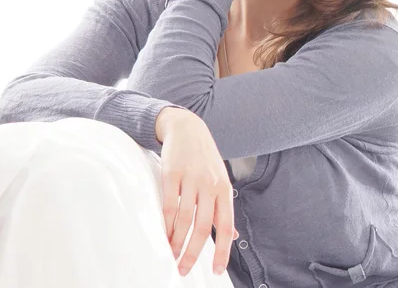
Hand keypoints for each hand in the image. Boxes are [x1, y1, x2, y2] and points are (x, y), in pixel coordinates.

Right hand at [157, 107, 237, 276]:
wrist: (187, 127)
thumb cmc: (204, 158)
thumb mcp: (221, 179)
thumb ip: (223, 207)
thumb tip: (233, 236)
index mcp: (224, 189)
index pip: (226, 225)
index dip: (222, 250)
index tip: (216, 270)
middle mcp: (210, 184)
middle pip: (203, 226)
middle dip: (193, 252)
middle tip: (183, 268)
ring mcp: (191, 178)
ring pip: (184, 218)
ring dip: (176, 241)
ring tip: (172, 255)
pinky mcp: (172, 172)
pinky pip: (169, 204)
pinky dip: (165, 223)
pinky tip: (163, 234)